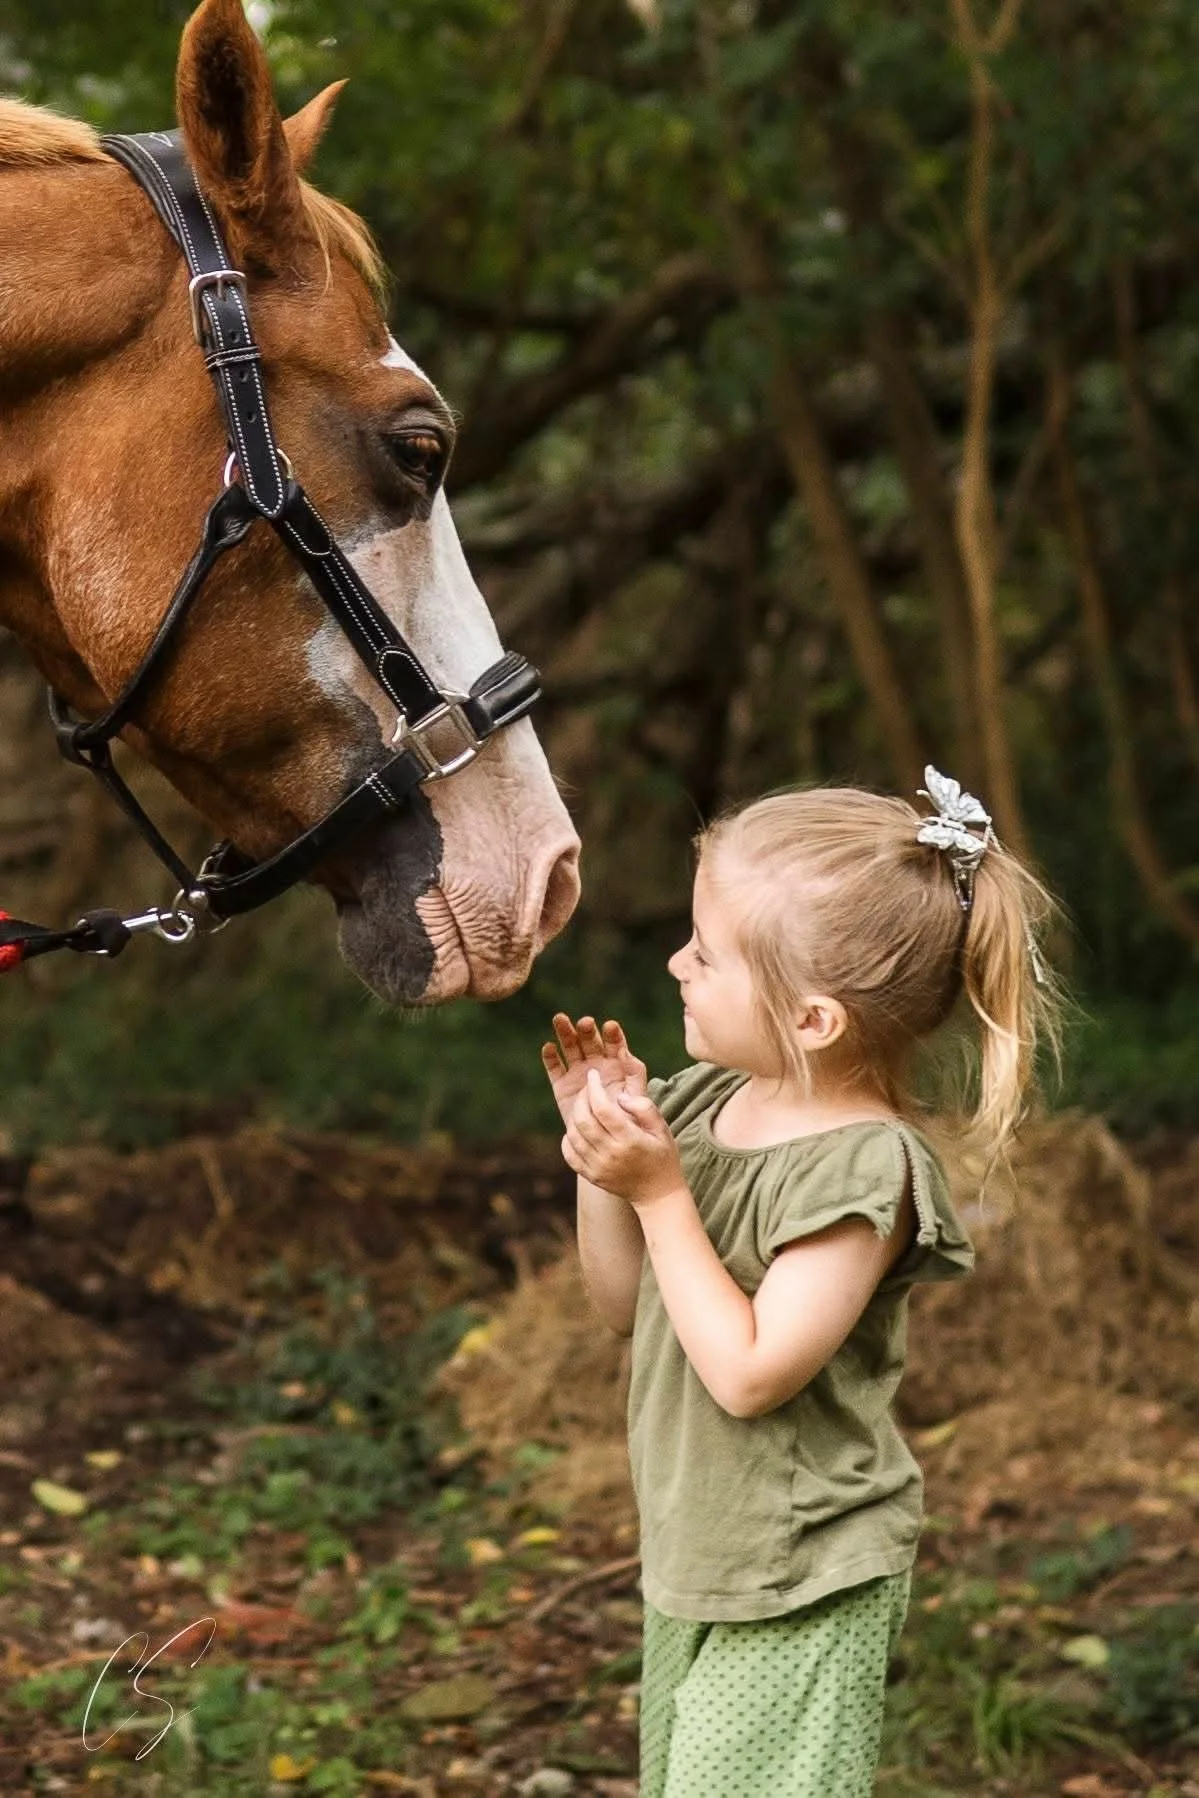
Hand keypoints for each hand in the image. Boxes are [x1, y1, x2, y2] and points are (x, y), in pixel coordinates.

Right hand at [541, 1014, 647, 1128]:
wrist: (609, 1142)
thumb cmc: (629, 1118)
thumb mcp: (638, 1094)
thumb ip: (634, 1072)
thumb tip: (624, 1051)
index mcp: (617, 1064)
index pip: (614, 1043)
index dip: (612, 1035)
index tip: (610, 1027)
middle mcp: (596, 1064)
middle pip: (589, 1041)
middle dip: (586, 1030)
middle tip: (585, 1023)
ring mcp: (578, 1073)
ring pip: (570, 1048)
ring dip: (565, 1033)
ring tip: (560, 1020)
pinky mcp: (562, 1085)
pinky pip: (554, 1068)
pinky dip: (550, 1057)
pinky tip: (549, 1047)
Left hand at [562, 1067, 685, 1207]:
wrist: (658, 1194)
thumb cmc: (662, 1156)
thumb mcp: (662, 1128)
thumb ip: (643, 1107)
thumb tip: (619, 1096)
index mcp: (630, 1140)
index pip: (603, 1109)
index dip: (594, 1088)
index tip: (593, 1075)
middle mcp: (611, 1155)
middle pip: (583, 1120)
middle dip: (581, 1098)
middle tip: (587, 1088)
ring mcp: (598, 1168)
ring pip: (573, 1136)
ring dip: (574, 1116)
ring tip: (583, 1106)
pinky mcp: (591, 1176)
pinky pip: (569, 1154)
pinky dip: (568, 1138)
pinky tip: (577, 1129)